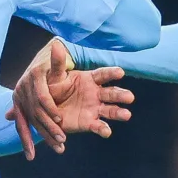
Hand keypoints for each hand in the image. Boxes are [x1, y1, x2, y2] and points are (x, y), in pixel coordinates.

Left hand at [12, 38, 134, 158]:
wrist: (47, 107)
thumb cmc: (53, 88)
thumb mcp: (54, 76)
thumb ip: (58, 64)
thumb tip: (56, 45)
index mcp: (90, 80)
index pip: (104, 75)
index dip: (112, 73)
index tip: (121, 72)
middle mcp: (96, 94)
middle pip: (112, 93)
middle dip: (121, 95)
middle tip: (130, 97)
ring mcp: (95, 108)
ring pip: (111, 110)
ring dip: (119, 113)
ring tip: (126, 115)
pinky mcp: (90, 122)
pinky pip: (99, 126)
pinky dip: (103, 129)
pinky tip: (107, 132)